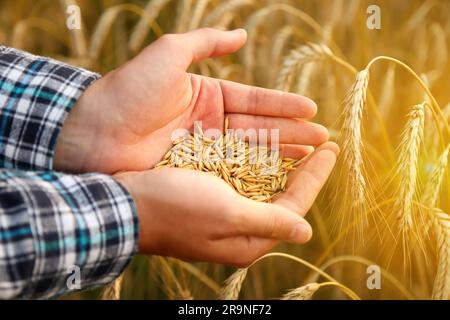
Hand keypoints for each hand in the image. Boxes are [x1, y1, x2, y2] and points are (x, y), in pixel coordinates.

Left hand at [54, 28, 327, 173]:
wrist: (93, 133)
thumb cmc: (130, 91)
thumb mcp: (168, 54)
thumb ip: (205, 42)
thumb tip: (240, 35)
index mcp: (205, 95)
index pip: (253, 100)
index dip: (283, 105)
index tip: (312, 110)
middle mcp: (208, 124)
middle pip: (258, 129)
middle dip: (291, 134)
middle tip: (322, 140)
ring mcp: (202, 151)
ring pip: (249, 153)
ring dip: (281, 155)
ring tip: (311, 158)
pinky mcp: (194, 174)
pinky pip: (231, 174)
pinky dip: (255, 176)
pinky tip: (279, 179)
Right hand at [115, 142, 338, 265]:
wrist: (126, 203)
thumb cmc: (175, 208)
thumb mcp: (226, 214)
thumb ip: (269, 221)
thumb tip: (306, 232)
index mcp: (248, 239)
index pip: (295, 206)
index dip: (315, 176)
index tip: (332, 148)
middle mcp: (239, 228)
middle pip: (283, 196)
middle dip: (305, 169)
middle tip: (324, 142)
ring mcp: (224, 212)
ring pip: (264, 184)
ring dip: (283, 160)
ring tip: (302, 139)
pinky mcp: (209, 196)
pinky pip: (243, 177)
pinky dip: (257, 160)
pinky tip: (267, 144)